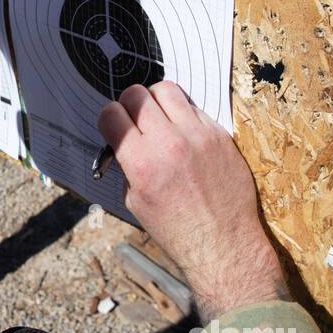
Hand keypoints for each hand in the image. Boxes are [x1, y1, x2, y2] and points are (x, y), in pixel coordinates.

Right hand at [98, 81, 285, 321]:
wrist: (223, 243)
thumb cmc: (176, 229)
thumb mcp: (135, 202)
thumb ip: (127, 165)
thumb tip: (123, 139)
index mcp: (141, 164)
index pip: (111, 114)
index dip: (108, 119)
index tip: (114, 126)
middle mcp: (168, 143)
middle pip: (137, 94)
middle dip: (129, 105)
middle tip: (135, 119)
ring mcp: (197, 135)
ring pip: (167, 89)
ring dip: (156, 100)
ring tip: (159, 118)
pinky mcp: (219, 134)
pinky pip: (193, 107)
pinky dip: (183, 115)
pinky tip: (184, 134)